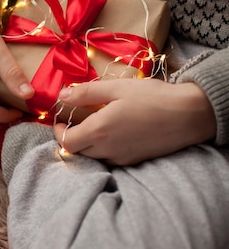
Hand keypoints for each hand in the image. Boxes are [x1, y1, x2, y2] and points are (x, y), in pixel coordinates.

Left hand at [54, 78, 216, 165]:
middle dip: (72, 138)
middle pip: (78, 152)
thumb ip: (86, 93)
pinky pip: (111, 158)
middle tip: (75, 121)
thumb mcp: (116, 88)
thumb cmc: (152, 97)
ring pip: (94, 157)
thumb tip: (62, 96)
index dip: (58, 132)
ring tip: (94, 124)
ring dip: (87, 144)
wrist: (189, 115)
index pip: (67, 142)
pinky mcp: (135, 161)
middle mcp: (108, 150)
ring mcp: (122, 158)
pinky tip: (114, 132)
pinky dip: (104, 148)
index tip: (60, 120)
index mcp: (99, 131)